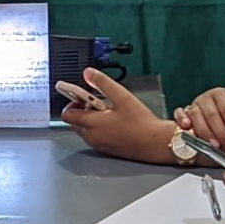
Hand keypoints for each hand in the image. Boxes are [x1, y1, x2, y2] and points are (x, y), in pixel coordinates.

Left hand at [62, 68, 176, 163]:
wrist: (157, 143)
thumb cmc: (141, 122)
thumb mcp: (122, 96)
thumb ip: (103, 83)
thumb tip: (88, 73)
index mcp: (92, 124)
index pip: (67, 115)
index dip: (71, 102)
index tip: (80, 94)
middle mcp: (92, 137)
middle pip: (74, 122)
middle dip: (81, 110)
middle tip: (96, 101)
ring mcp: (99, 145)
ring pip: (84, 130)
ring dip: (90, 119)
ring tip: (108, 111)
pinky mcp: (107, 150)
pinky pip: (95, 137)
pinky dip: (98, 128)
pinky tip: (114, 122)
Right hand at [178, 87, 224, 161]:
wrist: (215, 107)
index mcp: (221, 94)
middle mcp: (206, 98)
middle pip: (212, 115)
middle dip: (222, 134)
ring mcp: (194, 105)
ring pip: (197, 117)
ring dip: (205, 133)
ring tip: (214, 146)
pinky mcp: (184, 112)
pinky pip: (179, 114)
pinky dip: (182, 120)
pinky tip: (188, 129)